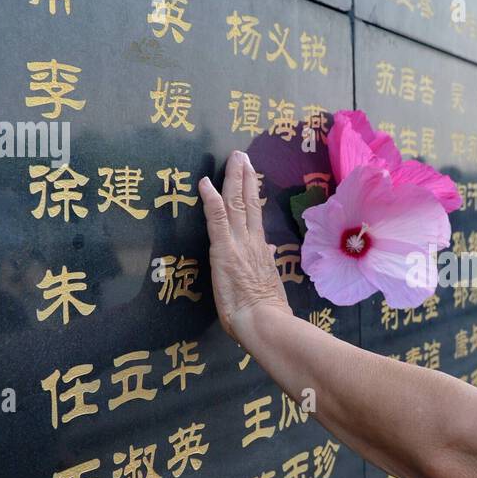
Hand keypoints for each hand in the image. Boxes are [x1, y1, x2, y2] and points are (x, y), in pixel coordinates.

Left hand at [198, 150, 293, 345]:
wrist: (264, 322)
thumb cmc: (266, 311)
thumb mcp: (269, 283)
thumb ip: (268, 263)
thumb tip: (271, 250)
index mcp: (261, 250)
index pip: (255, 215)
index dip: (251, 193)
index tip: (250, 175)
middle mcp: (252, 242)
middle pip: (248, 203)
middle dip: (244, 177)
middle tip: (241, 155)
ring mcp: (239, 244)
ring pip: (235, 205)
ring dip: (232, 179)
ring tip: (232, 158)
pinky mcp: (224, 251)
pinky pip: (217, 220)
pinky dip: (211, 200)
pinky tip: (205, 183)